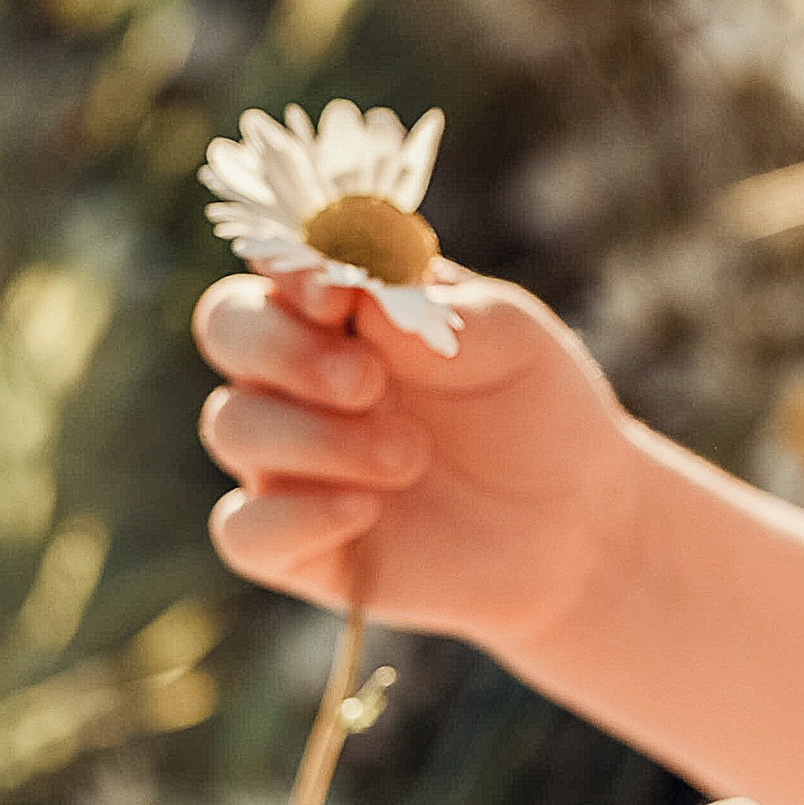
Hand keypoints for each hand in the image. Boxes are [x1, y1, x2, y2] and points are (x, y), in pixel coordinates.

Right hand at [195, 269, 639, 657]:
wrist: (577, 523)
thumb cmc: (537, 410)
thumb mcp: (510, 341)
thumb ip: (428, 309)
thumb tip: (349, 289)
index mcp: (348, 305)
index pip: (277, 261)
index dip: (288, 270)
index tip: (334, 295)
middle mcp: (302, 373)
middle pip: (226, 327)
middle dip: (283, 349)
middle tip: (366, 381)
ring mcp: (291, 457)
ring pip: (232, 425)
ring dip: (314, 438)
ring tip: (409, 456)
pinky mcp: (298, 543)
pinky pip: (243, 531)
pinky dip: (290, 518)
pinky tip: (363, 512)